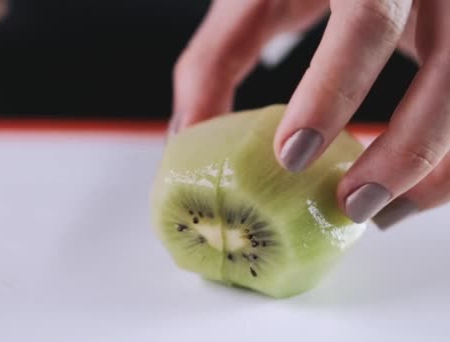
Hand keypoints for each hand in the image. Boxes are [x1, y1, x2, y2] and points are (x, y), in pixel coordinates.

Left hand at [171, 0, 449, 229]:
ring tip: (376, 213)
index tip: (292, 156)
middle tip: (350, 205)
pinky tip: (406, 189)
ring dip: (432, 168)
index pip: (367, 23)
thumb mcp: (253, 1)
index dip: (333, 91)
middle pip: (446, 70)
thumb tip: (187, 134)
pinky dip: (445, 160)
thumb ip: (216, 58)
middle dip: (403, 150)